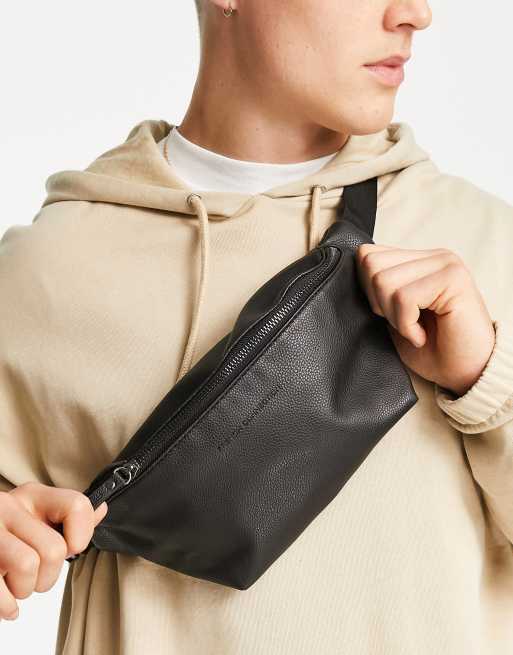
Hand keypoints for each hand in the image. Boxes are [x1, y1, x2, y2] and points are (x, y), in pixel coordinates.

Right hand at [0, 482, 106, 620]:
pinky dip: (7, 606)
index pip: (77, 506)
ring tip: (17, 583)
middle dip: (49, 575)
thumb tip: (101, 509)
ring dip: (26, 588)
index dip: (81, 535)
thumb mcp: (37, 516)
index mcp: (33, 495)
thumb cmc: (7, 533)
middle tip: (37, 575)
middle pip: (54, 549)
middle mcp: (10, 506)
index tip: (71, 547)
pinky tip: (8, 605)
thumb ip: (69, 516)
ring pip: (28, 566)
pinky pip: (1, 591)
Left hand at [355, 244, 495, 397]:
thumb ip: (378, 289)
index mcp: (418, 260)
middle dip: (379, 303)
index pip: (367, 254)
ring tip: (414, 329)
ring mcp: (445, 264)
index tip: (390, 315)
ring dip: (394, 316)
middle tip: (404, 323)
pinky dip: (406, 325)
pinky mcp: (453, 279)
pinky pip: (404, 297)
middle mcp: (433, 256)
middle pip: (371, 264)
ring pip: (384, 280)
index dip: (368, 290)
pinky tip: (422, 335)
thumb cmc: (431, 349)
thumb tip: (352, 272)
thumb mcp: (394, 316)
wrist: (464, 375)